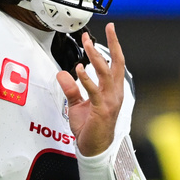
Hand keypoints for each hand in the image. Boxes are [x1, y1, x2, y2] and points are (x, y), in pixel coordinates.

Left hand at [56, 23, 124, 156]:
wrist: (93, 149)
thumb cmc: (89, 128)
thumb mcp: (76, 104)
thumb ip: (71, 88)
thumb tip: (63, 73)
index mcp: (112, 90)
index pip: (116, 63)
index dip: (114, 45)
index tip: (109, 29)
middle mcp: (115, 93)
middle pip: (116, 63)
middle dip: (112, 44)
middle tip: (104, 30)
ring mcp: (109, 101)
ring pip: (106, 73)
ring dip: (96, 57)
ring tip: (88, 44)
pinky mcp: (101, 110)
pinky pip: (94, 91)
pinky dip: (86, 79)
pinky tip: (78, 69)